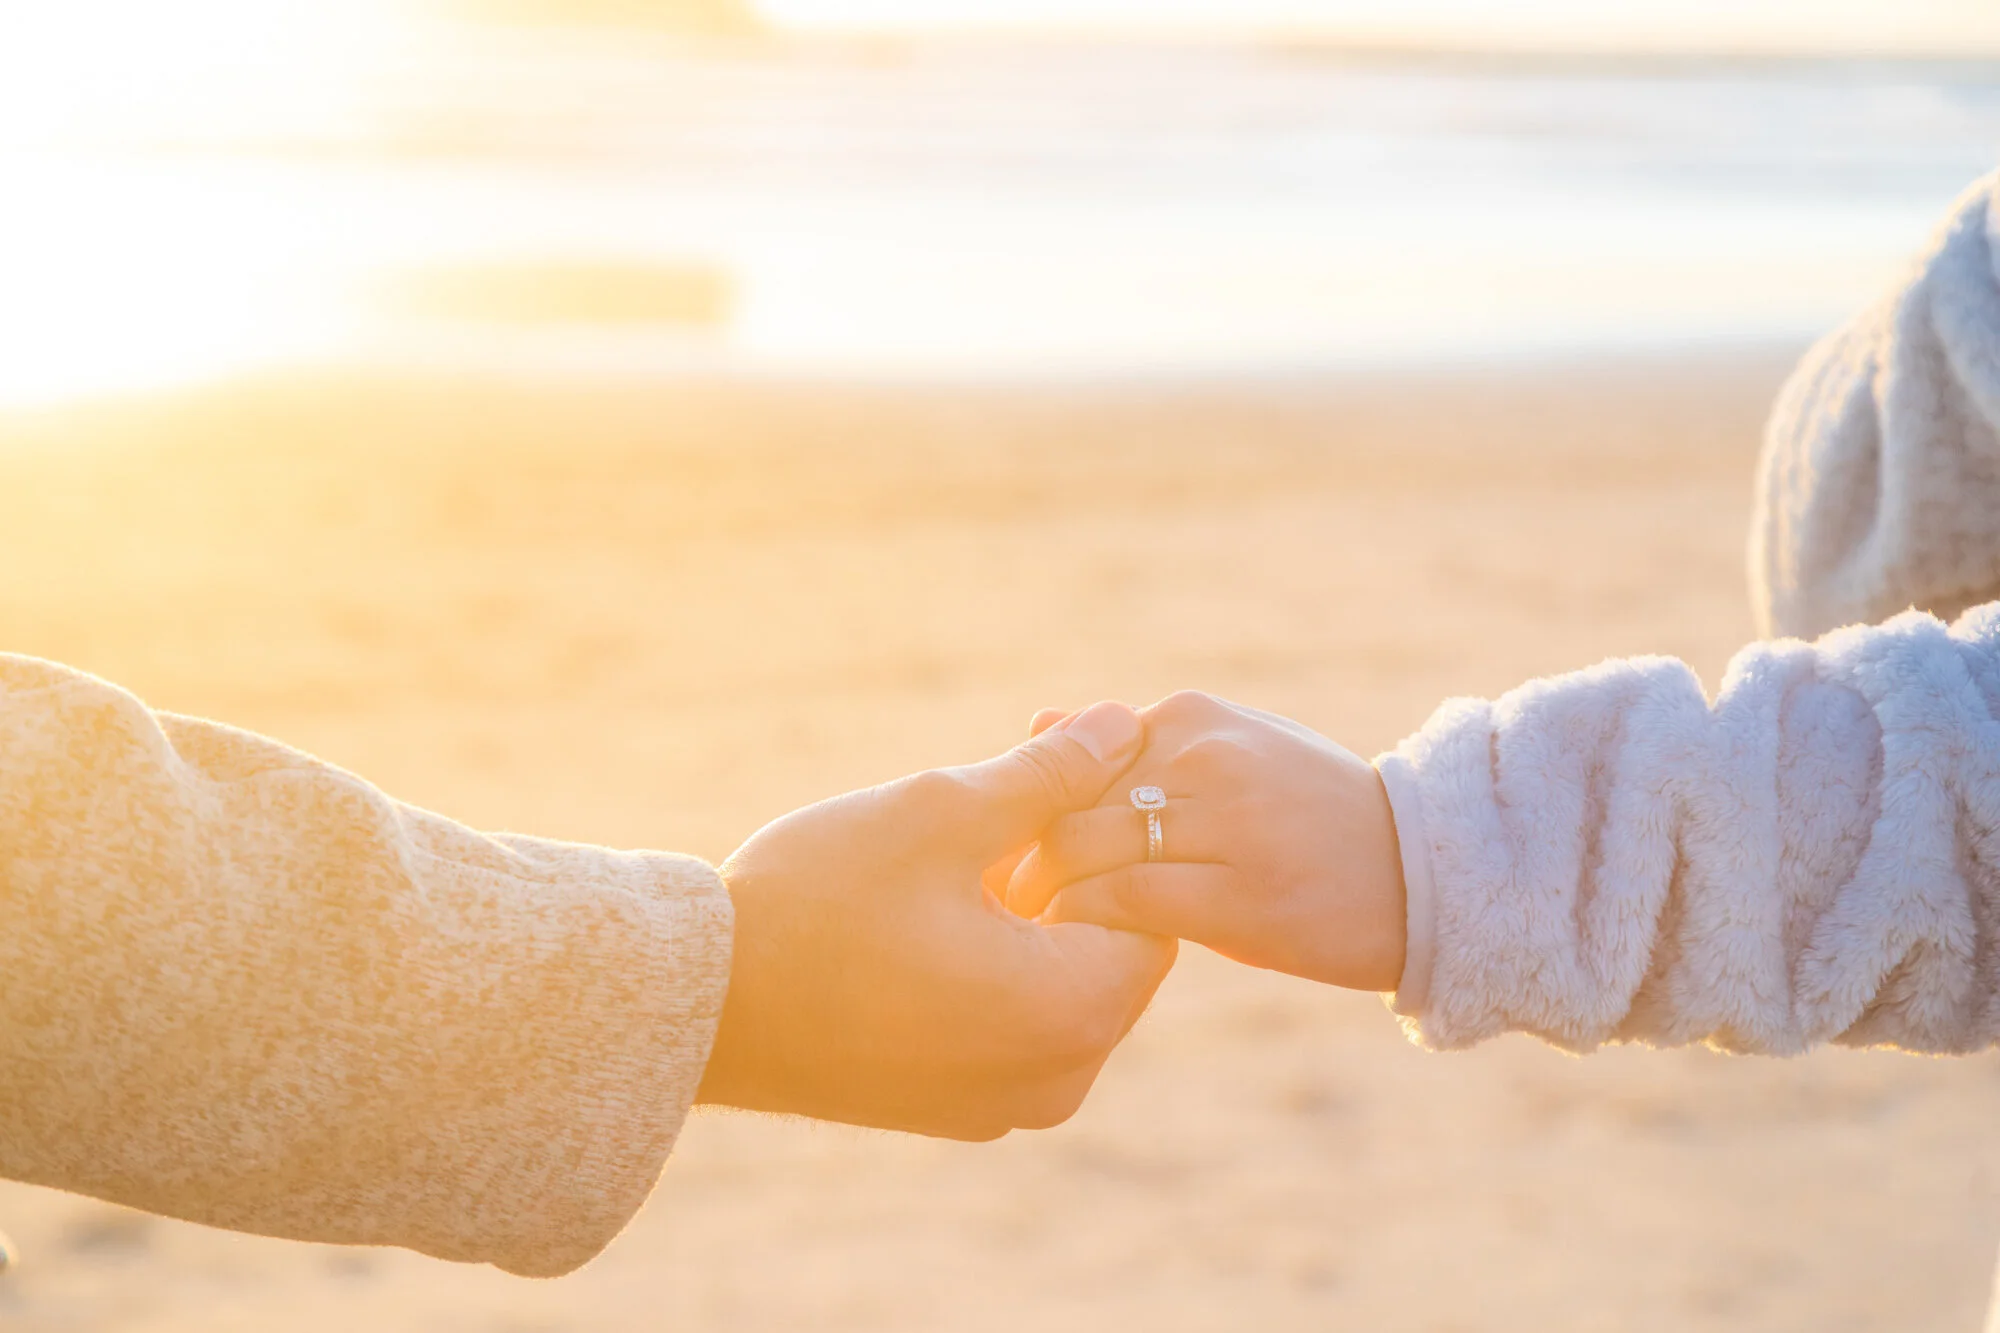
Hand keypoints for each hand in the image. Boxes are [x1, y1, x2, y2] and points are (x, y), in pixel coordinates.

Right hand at [697, 702, 1176, 1139]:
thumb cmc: (817, 902)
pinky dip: (1000, 959)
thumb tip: (1127, 723)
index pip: (1152, 904)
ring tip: (975, 830)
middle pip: (1111, 946)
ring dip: (1034, 905)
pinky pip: (1015, 1021)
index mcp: (1071, 1011)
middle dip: (1073, 858)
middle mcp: (1057, 1077)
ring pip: (1062, 981)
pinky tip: (943, 898)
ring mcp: (1005, 1104)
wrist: (696, 1007)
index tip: (1060, 758)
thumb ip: (1050, 774)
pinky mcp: (957, 1108)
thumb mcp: (943, 815)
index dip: (1112, 821)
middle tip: (1021, 774)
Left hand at [1005, 692, 1405, 991]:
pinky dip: (1085, 923)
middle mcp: (1206, 755)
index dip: (1026, 810)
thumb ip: (1137, 743)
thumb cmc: (1310, 816)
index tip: (998, 854)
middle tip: (992, 903)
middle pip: (1066, 801)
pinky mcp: (1239, 892)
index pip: (1072, 756)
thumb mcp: (1229, 752)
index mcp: (1195, 717)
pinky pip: (1125, 901)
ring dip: (1042, 894)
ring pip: (1085, 848)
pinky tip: (1077, 950)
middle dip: (1019, 855)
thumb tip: (1041, 720)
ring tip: (1024, 931)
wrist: (1422, 875)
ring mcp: (1226, 822)